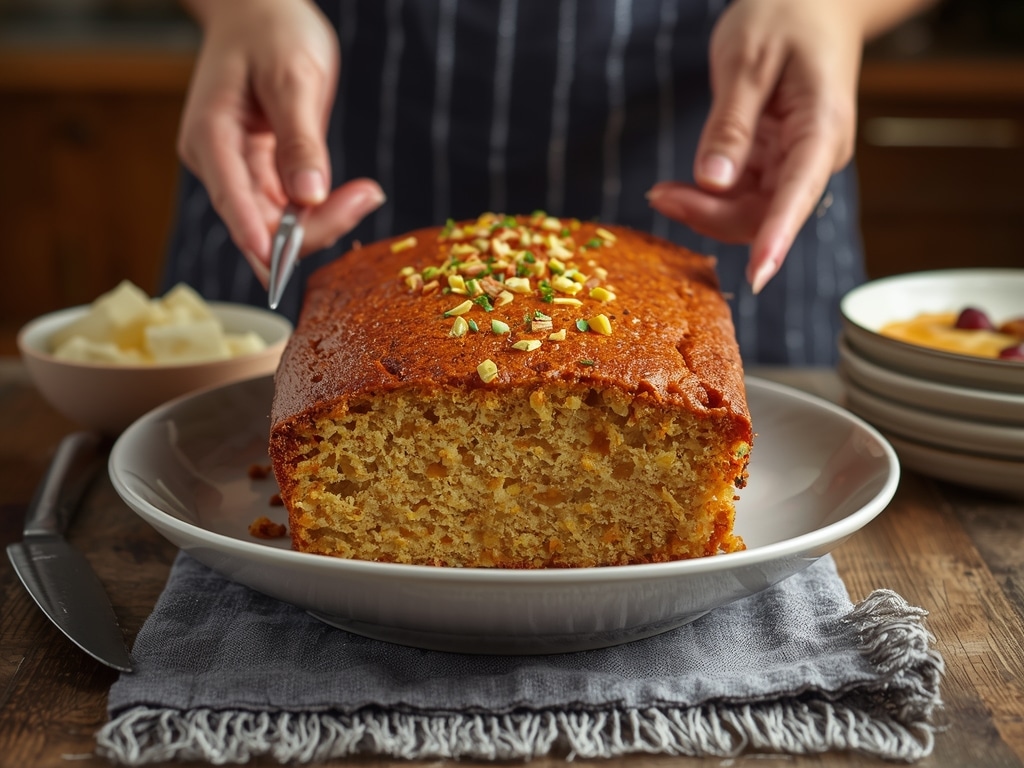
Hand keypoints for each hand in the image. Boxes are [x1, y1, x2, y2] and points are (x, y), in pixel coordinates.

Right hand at [178, 0, 383, 285]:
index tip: (280, 267)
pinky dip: (323, 210)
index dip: (257, 237)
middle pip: (260, 223)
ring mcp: (239, 173)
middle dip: (313, 225)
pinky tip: (355, 194)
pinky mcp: (262, 176)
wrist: (261, 13)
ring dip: (324, 219)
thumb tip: (309, 196)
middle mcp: (218, 164)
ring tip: (367, 193)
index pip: (232, 200)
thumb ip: (300, 139)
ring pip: (279, 225)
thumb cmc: (271, 31)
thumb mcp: (292, 77)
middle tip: (368, 197)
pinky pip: (291, 211)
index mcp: (210, 136)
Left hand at [646, 0, 863, 292]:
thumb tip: (714, 182)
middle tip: (660, 195)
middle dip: (712, 216)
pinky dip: (708, 198)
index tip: (758, 275)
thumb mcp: (747, 62)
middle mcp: (815, 156)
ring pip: (750, 213)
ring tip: (661, 191)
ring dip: (705, 211)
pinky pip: (741, 197)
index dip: (776, 237)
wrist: (812, 3)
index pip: (799, 194)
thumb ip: (731, 125)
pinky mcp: (775, 164)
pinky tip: (679, 189)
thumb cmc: (785, 18)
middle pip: (765, 214)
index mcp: (822, 128)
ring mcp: (795, 164)